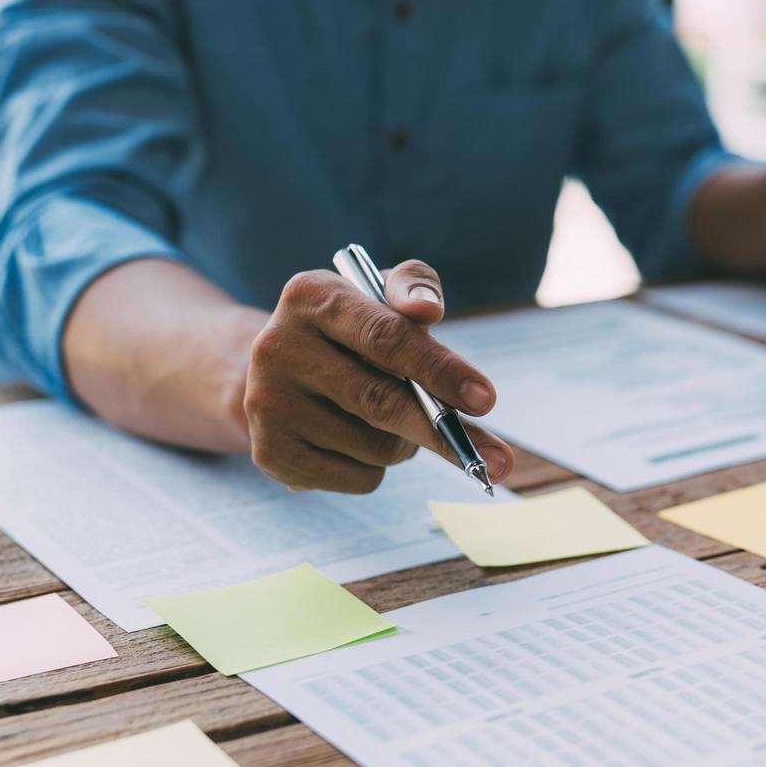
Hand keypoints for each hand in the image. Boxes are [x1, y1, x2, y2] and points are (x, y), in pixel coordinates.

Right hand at [243, 259, 514, 492]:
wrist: (277, 373)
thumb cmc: (352, 329)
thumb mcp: (380, 295)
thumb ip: (414, 288)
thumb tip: (428, 310)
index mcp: (310, 295)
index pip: (386, 337)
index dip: (441, 370)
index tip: (486, 399)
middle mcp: (276, 347)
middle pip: (380, 402)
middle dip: (444, 430)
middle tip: (498, 458)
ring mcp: (267, 405)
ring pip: (376, 447)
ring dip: (408, 444)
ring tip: (395, 421)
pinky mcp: (270, 454)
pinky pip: (360, 479)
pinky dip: (380, 468)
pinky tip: (359, 442)